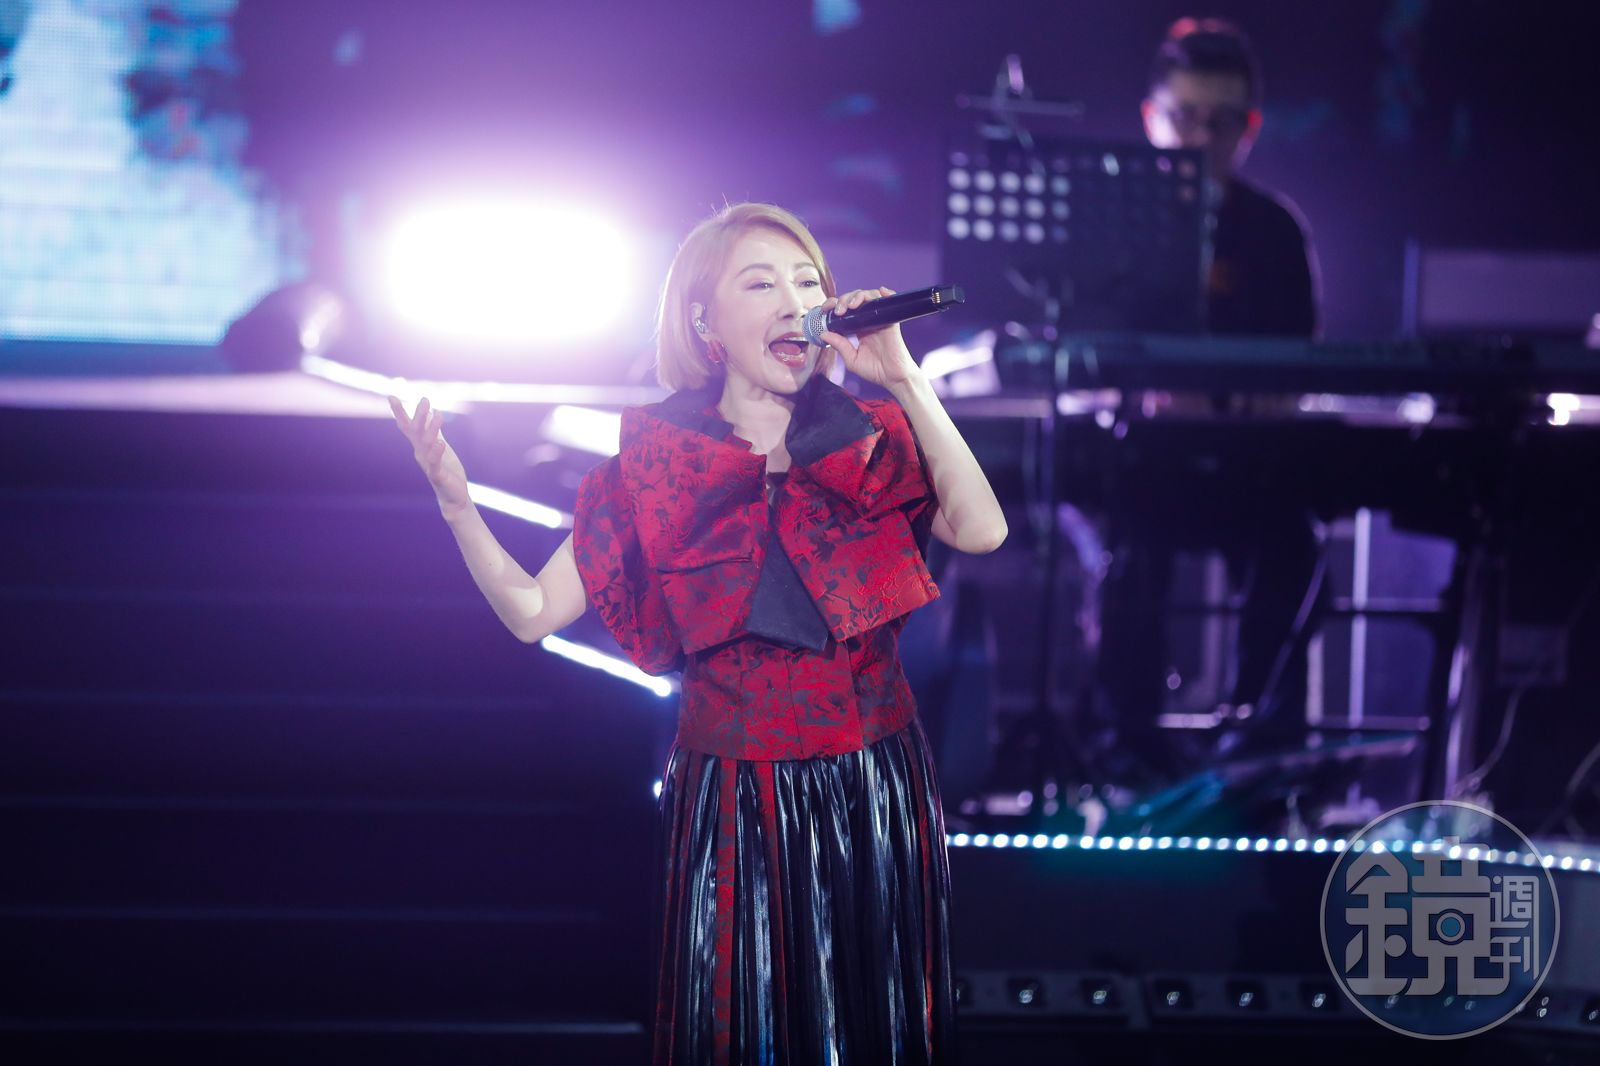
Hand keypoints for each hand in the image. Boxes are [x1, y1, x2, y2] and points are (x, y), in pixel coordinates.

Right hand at [388, 395, 469, 513]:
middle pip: (416, 432)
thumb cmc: (447, 471)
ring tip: (438, 414)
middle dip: (419, 415)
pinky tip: (440, 443)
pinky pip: (435, 463)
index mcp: (420, 446)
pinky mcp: (438, 475)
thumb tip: (431, 412)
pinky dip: (436, 452)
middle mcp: (420, 453)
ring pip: (427, 444)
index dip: (400, 412)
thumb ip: (434, 431)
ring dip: (432, 429)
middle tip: (425, 399)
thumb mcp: (440, 447)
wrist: (453, 497)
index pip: (408, 427)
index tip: (391, 396)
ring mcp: (428, 464)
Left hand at [818, 287, 922, 390]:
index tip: (825, 308)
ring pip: (870, 296)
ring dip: (858, 296)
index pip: (844, 309)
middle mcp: (868, 321)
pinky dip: (887, 293)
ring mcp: (880, 319)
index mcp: (857, 328)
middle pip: (855, 299)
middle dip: (844, 299)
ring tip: (851, 306)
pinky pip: (891, 302)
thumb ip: (839, 345)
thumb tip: (824, 333)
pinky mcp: (891, 321)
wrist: (893, 378)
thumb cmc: (875, 370)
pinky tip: (881, 292)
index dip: (834, 304)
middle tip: (838, 310)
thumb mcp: (851, 359)